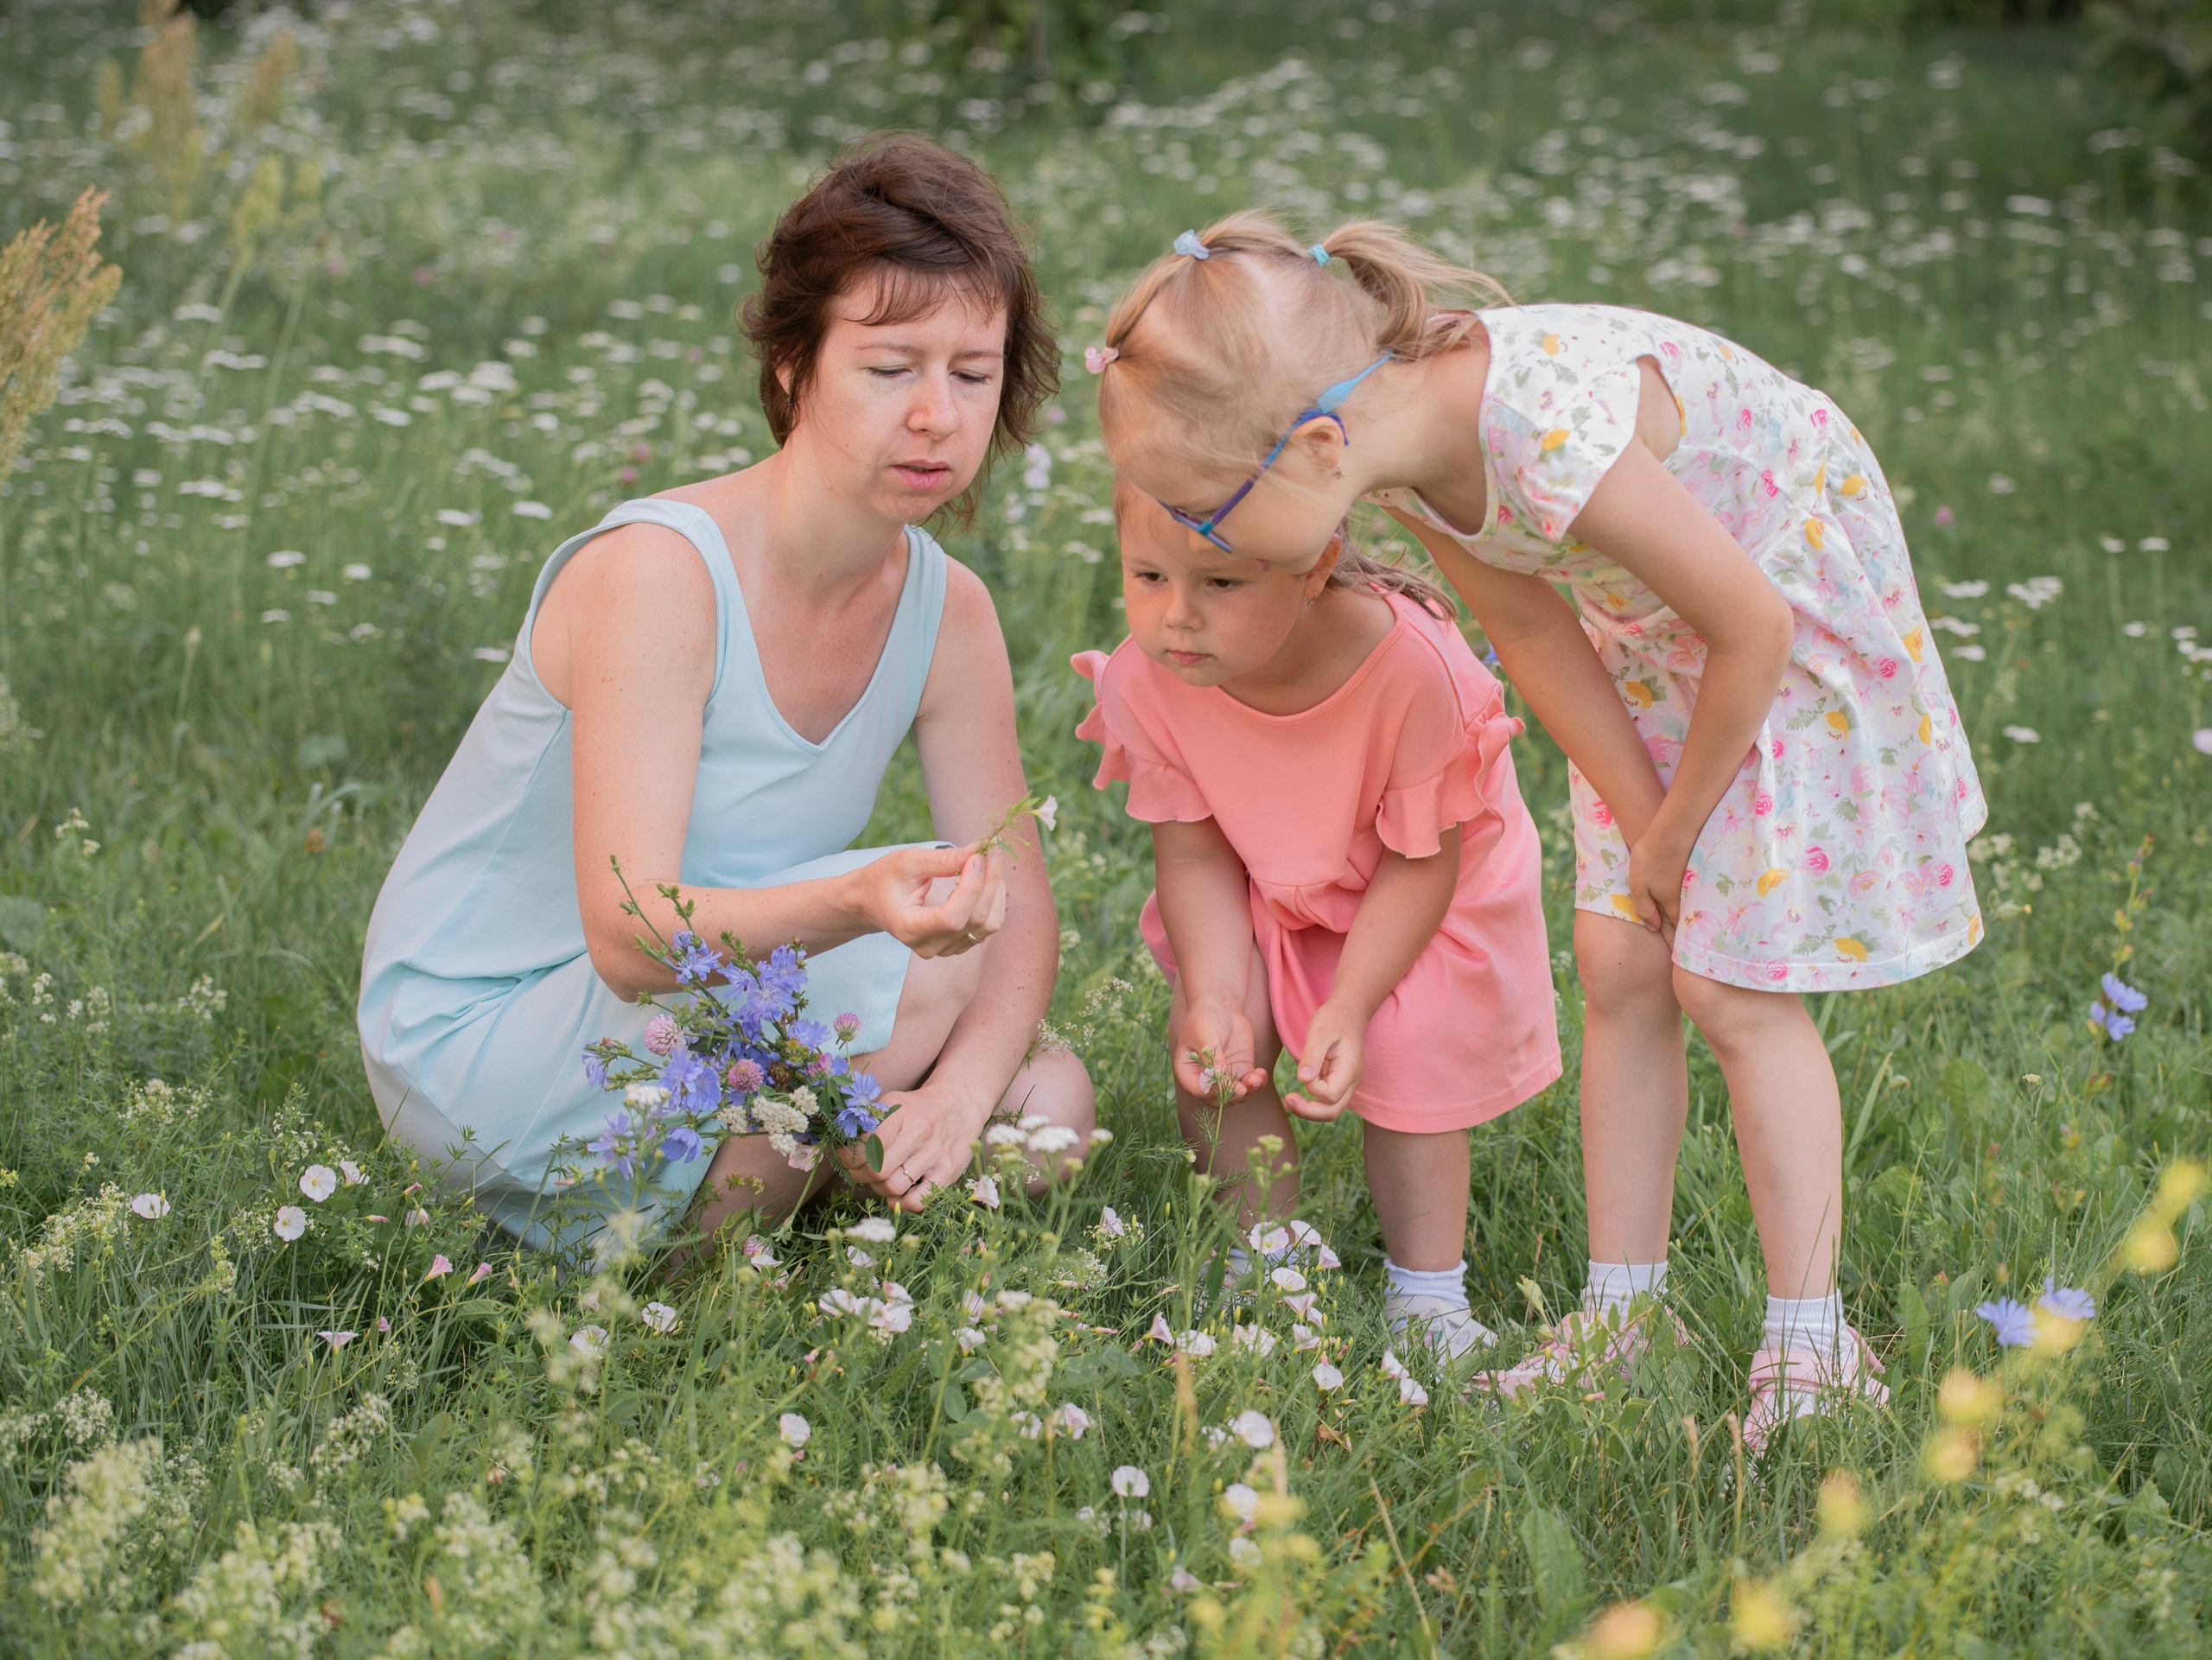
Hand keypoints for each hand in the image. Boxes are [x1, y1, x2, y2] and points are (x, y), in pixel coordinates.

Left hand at [837, 1081, 989, 1211]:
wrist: (961, 1103)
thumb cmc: (919, 1108)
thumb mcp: (894, 1102)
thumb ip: (870, 1121)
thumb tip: (843, 1144)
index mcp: (901, 1113)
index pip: (866, 1144)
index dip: (849, 1156)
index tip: (845, 1156)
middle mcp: (919, 1133)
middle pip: (876, 1170)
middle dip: (860, 1175)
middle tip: (859, 1171)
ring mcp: (935, 1154)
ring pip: (894, 1187)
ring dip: (879, 1189)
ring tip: (879, 1180)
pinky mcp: (948, 1171)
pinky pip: (918, 1200)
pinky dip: (901, 1203)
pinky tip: (896, 1195)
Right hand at [850, 844, 1007, 957]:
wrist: (872, 901)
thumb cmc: (886, 878)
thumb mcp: (907, 862)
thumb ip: (943, 860)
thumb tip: (978, 851)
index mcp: (909, 927)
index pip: (952, 917)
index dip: (971, 886)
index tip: (977, 856)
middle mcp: (928, 946)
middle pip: (975, 919)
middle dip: (989, 881)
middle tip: (990, 851)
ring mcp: (944, 949)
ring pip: (988, 925)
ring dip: (995, 890)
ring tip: (988, 863)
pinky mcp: (957, 944)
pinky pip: (987, 926)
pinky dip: (993, 900)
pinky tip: (985, 879)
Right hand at [1174, 997, 1268, 1103]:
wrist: (1219, 1008)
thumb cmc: (1204, 1020)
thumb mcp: (1204, 1035)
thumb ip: (1211, 1056)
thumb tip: (1219, 1075)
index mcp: (1189, 1073)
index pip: (1199, 1090)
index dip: (1213, 1092)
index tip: (1226, 1084)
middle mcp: (1206, 1080)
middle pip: (1218, 1099)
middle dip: (1232, 1097)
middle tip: (1243, 1088)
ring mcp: (1224, 1077)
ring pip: (1236, 1096)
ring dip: (1248, 1092)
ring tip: (1256, 1078)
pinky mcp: (1240, 1071)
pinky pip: (1250, 1085)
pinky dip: (1257, 1084)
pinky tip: (1261, 1074)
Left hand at [1285, 998, 1365, 1120]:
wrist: (1348, 1013)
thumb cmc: (1333, 1019)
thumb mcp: (1319, 1032)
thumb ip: (1312, 1056)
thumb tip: (1302, 1080)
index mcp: (1349, 1070)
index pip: (1330, 1095)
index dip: (1312, 1088)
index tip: (1302, 1072)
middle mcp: (1351, 1081)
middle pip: (1332, 1111)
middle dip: (1309, 1112)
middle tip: (1287, 1101)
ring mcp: (1346, 1084)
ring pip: (1330, 1110)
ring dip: (1309, 1111)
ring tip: (1288, 1102)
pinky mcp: (1338, 1082)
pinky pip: (1326, 1101)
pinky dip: (1311, 1104)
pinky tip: (1295, 1097)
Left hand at [1625, 820, 1690, 946]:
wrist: (1675, 830)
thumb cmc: (1651, 856)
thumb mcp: (1638, 885)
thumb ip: (1645, 908)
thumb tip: (1652, 928)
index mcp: (1671, 907)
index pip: (1675, 935)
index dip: (1676, 948)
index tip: (1679, 961)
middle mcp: (1686, 902)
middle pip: (1687, 926)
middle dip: (1687, 941)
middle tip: (1689, 957)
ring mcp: (1694, 890)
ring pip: (1693, 913)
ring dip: (1693, 925)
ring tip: (1695, 938)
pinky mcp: (1699, 878)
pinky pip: (1697, 899)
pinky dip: (1697, 907)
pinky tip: (1698, 910)